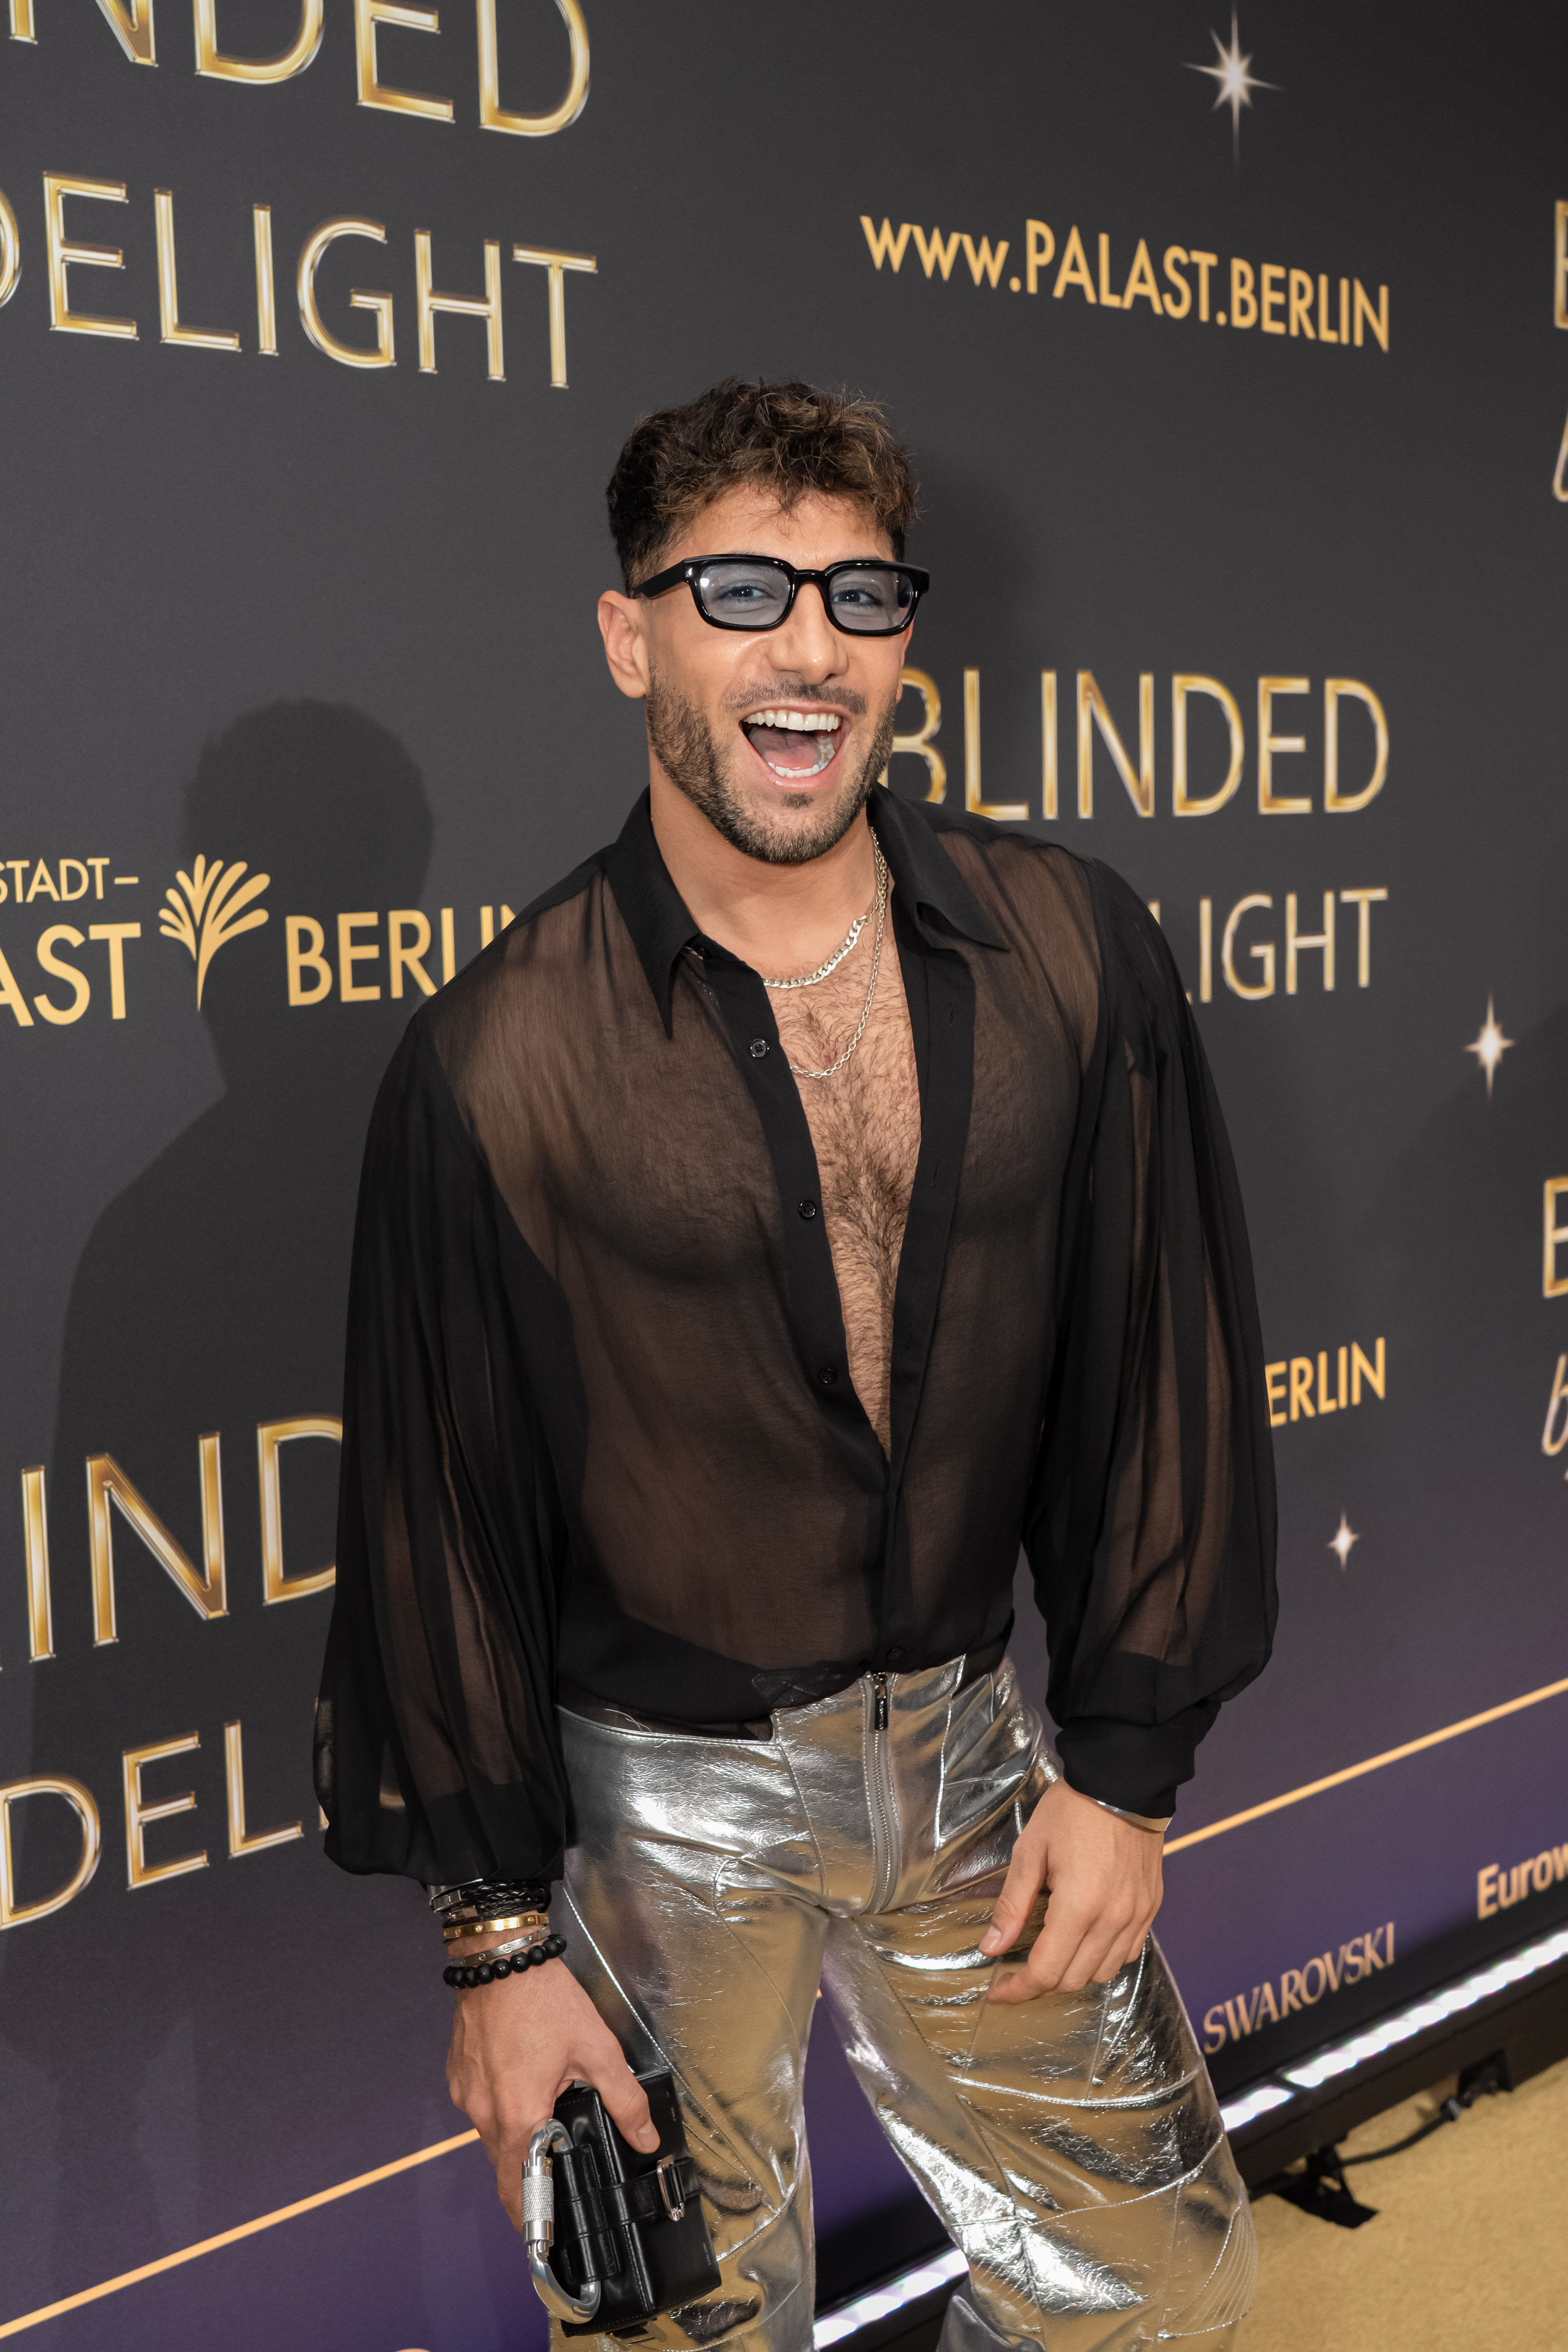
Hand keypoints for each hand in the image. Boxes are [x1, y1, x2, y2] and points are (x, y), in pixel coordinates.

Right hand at [446, 1957, 658, 2229]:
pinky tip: (523, 2080)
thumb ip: (623, 2099)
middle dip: (528, 2172)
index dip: (529, 2218)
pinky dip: (501, 2104)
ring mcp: (467, 2091)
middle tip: (554, 2169)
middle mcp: (484, 2110)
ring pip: (492, 2132)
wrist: (499, 1955)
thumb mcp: (597, 2048)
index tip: (542, 2236)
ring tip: (545, 2115)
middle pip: (504, 2162)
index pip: (517, 2186)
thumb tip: (645, 2138)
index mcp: (519, 2113)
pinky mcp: (459, 2071)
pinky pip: (480, 2104)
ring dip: (516, 2133)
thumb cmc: (544, 1999)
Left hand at [980, 1776, 1162, 2002]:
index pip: (1047, 1971)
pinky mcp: (1150, 1908)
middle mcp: (1112, 1921)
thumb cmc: (1072, 1812)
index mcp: (1079, 1907)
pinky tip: (1085, 1940)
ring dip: (1073, 1973)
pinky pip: (1127, 1953)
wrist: (1123, 1783)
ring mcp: (1136, 1917)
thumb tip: (991, 1948)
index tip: (997, 1991)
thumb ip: (1012, 1905)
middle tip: (1017, 1970)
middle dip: (1041, 1982)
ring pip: (1103, 1973)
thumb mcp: (1030, 1852)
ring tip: (1050, 1954)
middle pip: (1074, 1979)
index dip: (1018, 1989)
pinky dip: (1103, 1958)